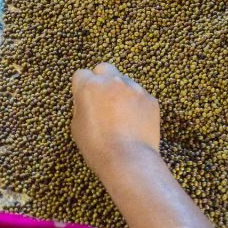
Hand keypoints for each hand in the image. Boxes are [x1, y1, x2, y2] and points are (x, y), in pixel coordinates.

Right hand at [71, 63, 160, 177]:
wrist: (128, 159)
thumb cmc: (97, 146)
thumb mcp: (77, 126)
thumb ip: (81, 106)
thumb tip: (87, 100)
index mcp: (89, 86)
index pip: (81, 74)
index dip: (82, 87)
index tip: (84, 99)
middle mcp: (112, 81)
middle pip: (104, 69)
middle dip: (101, 80)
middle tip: (102, 100)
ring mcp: (134, 88)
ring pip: (124, 81)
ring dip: (120, 92)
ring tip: (120, 116)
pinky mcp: (150, 99)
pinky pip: (140, 95)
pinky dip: (136, 104)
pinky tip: (133, 122)